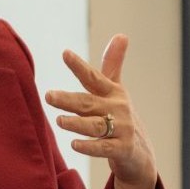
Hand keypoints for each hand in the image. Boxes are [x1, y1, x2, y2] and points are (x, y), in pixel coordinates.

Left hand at [44, 34, 157, 188]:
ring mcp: (122, 129)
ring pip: (96, 125)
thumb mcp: (116, 90)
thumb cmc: (121, 117)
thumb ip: (113, 65)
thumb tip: (121, 34)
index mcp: (112, 92)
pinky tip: (74, 144)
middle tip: (48, 96)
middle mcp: (117, 109)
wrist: (141, 154)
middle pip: (88, 103)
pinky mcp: (123, 149)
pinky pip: (105, 147)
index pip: (93, 77)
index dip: (79, 66)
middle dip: (69, 99)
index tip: (65, 53)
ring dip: (77, 123)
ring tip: (60, 121)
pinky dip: (90, 146)